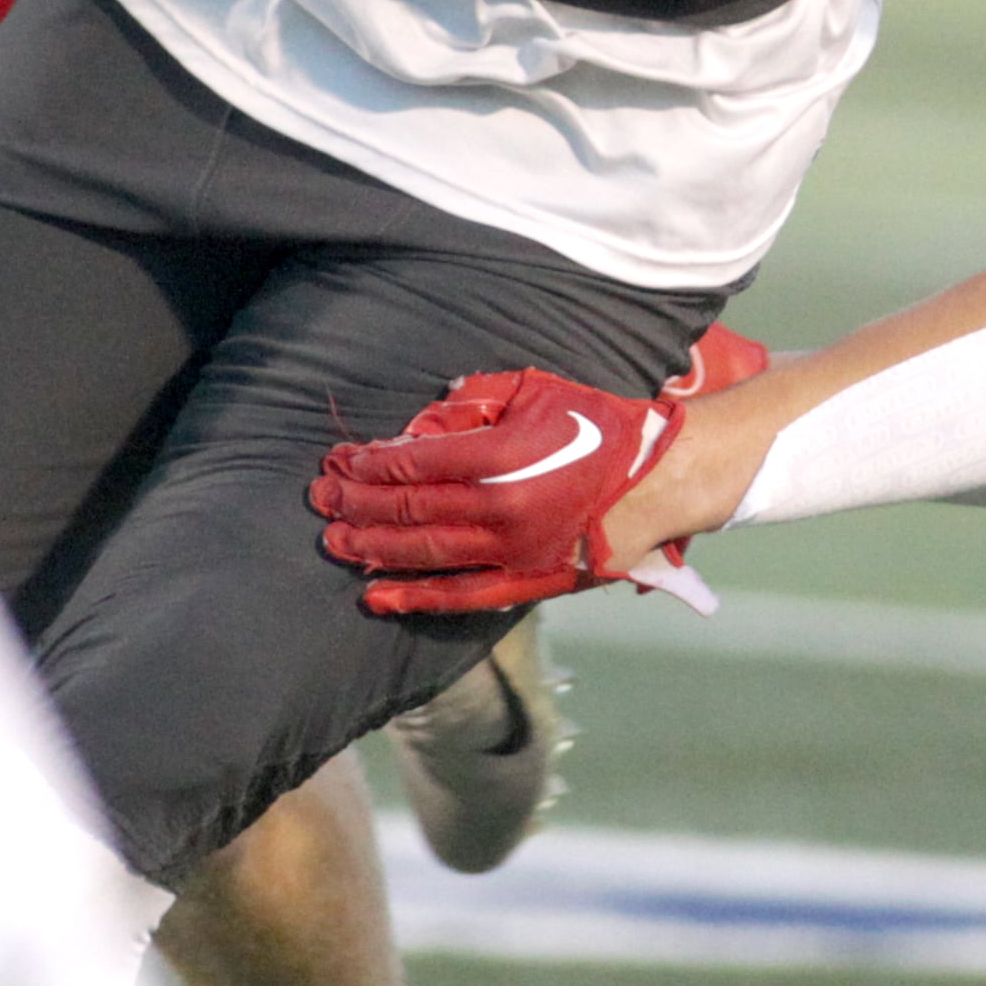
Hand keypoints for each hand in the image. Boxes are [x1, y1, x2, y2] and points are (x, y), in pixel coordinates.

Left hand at [316, 326, 770, 614]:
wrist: (666, 478)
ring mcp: (515, 552)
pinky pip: (462, 596)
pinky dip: (416, 596)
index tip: (338, 461)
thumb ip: (475, 398)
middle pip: (410, 512)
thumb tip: (421, 418)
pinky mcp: (531, 581)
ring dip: (373, 549)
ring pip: (427, 555)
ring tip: (334, 544)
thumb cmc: (602, 424)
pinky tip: (377, 595)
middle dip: (356, 506)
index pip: (413, 463)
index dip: (368, 464)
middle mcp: (501, 510)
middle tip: (319, 500)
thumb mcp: (539, 388)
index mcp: (502, 456)